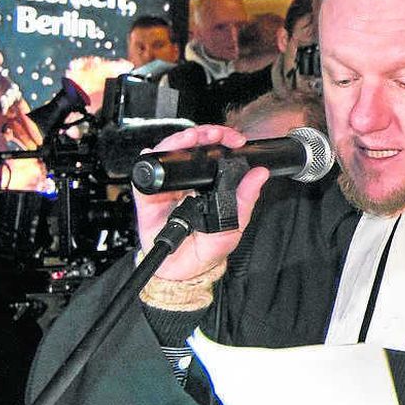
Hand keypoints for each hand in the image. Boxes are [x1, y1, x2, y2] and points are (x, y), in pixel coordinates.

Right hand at [134, 124, 268, 280]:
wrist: (182, 270)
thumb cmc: (206, 249)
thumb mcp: (233, 226)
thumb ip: (246, 201)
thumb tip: (259, 175)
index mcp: (208, 186)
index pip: (213, 154)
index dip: (222, 140)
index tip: (234, 139)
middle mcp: (187, 183)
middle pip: (190, 148)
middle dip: (202, 134)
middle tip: (214, 134)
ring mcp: (167, 188)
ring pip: (167, 154)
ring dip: (178, 142)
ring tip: (192, 139)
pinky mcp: (148, 197)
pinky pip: (144, 176)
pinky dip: (149, 162)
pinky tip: (156, 154)